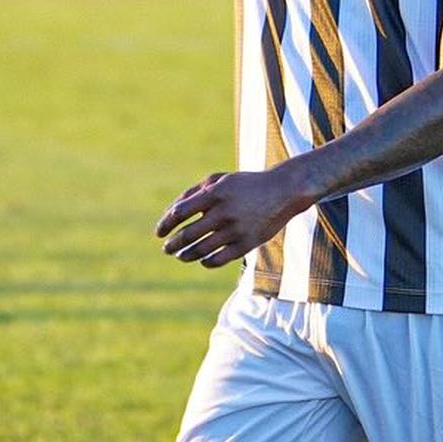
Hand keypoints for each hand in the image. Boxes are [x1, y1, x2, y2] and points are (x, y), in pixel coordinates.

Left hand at [155, 168, 314, 269]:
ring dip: (186, 255)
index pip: (181, 212)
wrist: (283, 192)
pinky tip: (201, 259)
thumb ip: (193, 193)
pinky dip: (206, 262)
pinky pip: (219, 259)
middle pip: (188, 235)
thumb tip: (170, 212)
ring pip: (202, 250)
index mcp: (215, 193)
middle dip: (173, 244)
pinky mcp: (247, 244)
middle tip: (166, 248)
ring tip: (180, 256)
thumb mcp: (219, 179)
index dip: (165, 224)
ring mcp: (236, 230)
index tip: (159, 232)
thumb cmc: (245, 184)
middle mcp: (225, 212)